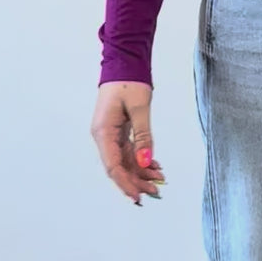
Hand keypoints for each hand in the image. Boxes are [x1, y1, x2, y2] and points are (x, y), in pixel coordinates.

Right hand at [91, 82, 165, 206]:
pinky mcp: (118, 131)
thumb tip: (145, 161)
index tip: (139, 196)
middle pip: (118, 167)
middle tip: (155, 191)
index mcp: (103, 132)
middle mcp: (103, 136)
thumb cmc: (128, 82)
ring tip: (158, 180)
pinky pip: (128, 151)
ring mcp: (110, 134)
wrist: (123, 64)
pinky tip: (154, 167)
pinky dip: (140, 160)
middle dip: (136, 181)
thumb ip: (143, 136)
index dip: (126, 183)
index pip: (113, 166)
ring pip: (124, 161)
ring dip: (140, 172)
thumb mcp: (139, 108)